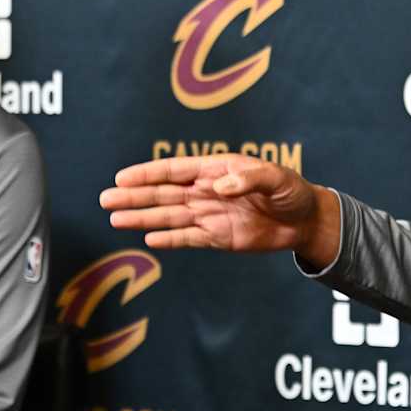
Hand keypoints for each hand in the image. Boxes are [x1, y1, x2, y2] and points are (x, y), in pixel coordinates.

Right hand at [100, 154, 341, 266]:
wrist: (305, 221)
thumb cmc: (291, 191)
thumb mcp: (276, 178)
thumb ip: (249, 179)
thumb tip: (220, 187)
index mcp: (216, 170)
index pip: (174, 171)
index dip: (147, 174)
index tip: (122, 177)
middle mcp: (206, 192)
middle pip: (163, 194)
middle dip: (134, 197)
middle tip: (105, 199)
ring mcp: (209, 215)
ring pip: (169, 216)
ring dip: (142, 218)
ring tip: (115, 219)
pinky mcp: (217, 238)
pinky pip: (187, 238)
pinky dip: (169, 239)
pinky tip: (148, 238)